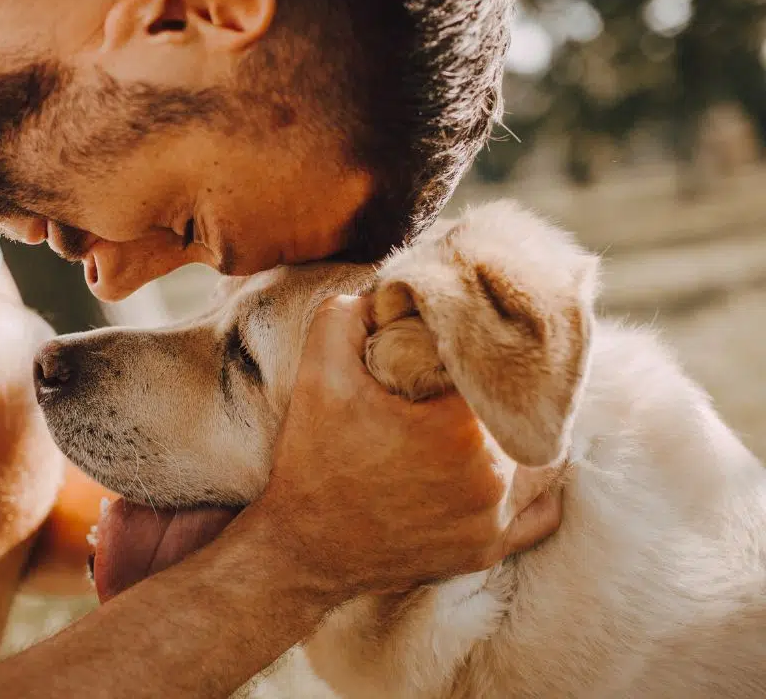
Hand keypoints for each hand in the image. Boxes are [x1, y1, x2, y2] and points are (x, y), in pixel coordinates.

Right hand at [248, 294, 562, 599]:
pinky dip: (533, 486)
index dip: (483, 348)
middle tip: (473, 377)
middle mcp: (492, 478)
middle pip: (525, 411)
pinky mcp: (488, 550)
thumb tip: (387, 293)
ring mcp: (494, 521)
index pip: (500, 368)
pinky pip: (541, 512)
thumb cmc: (313, 462)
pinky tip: (508, 463)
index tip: (462, 342)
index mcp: (461, 429)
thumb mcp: (319, 375)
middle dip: (502, 390)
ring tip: (492, 414)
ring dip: (523, 433)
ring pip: (543, 458)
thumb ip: (347, 315)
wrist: (301, 550)